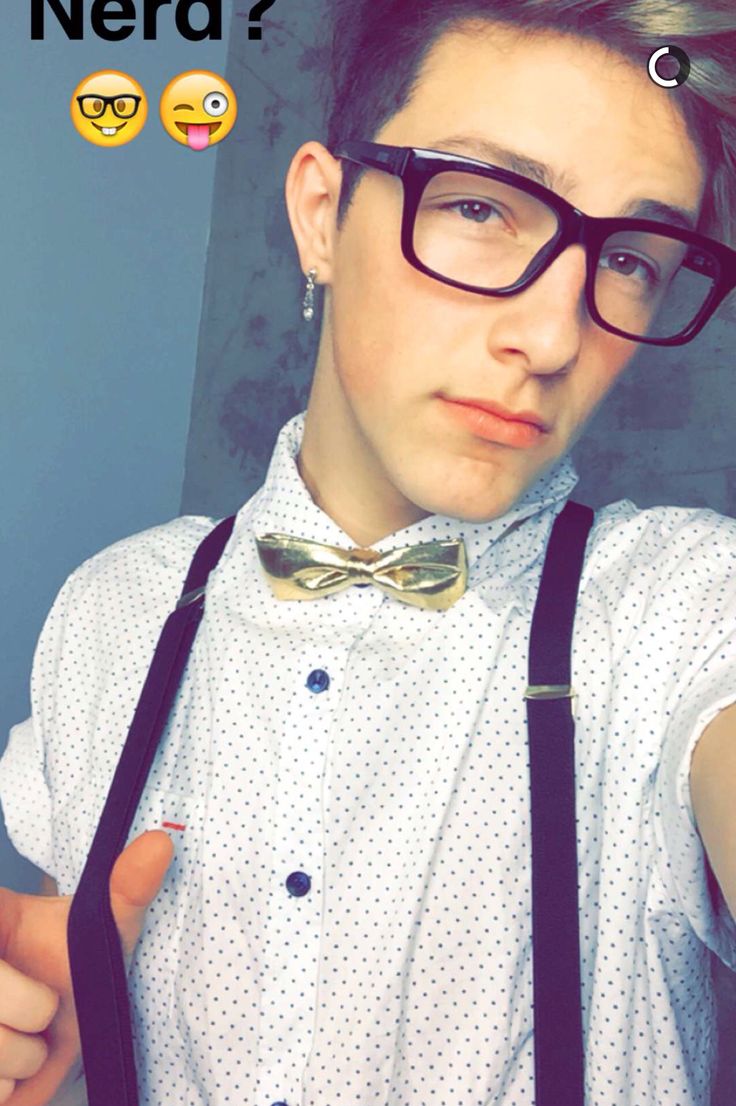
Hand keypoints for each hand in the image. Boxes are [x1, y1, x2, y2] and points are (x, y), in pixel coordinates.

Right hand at [0, 830, 173, 1105]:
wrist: (59, 1031)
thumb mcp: (105, 927)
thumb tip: (161, 843)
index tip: (46, 987)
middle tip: (44, 1006)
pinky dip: (10, 1088)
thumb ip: (128, 886)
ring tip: (32, 1037)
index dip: (16, 978)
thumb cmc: (75, 970)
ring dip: (23, 1058)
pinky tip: (15, 1068)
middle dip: (32, 1011)